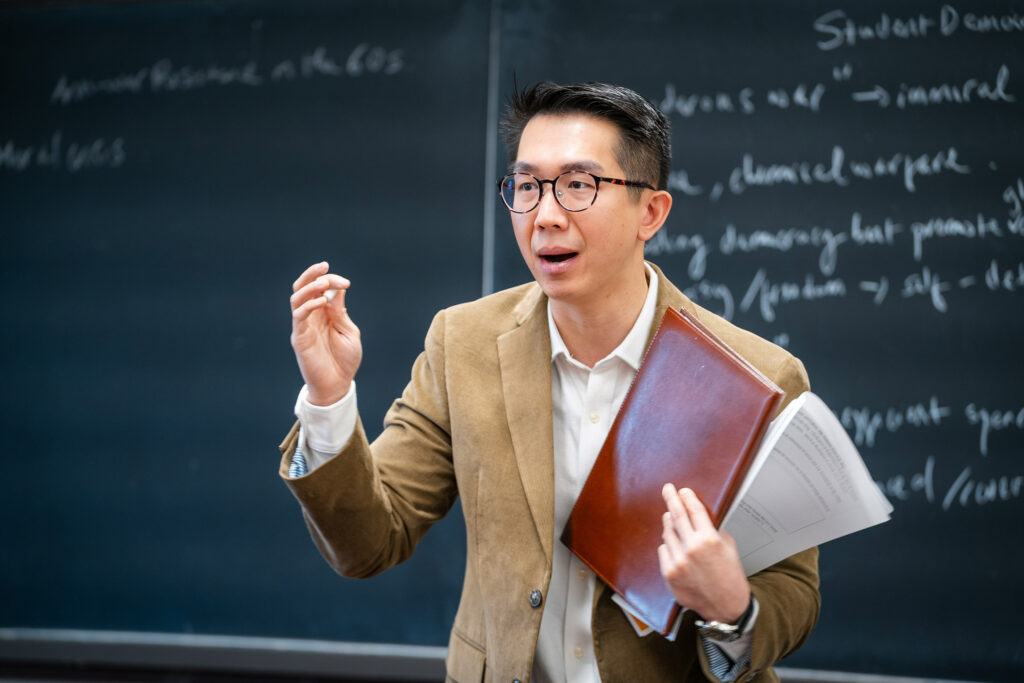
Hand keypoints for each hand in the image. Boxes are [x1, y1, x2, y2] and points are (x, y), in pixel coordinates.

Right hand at [289, 261, 361, 405]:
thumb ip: (341, 312)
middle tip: (324, 266)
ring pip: (297, 298)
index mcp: (324, 313)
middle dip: (312, 274)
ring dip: (309, 287)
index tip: (346, 283)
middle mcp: (311, 316)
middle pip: (303, 287)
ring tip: (323, 283)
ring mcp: (303, 326)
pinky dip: (308, 305)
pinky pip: (298, 316)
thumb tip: (338, 290)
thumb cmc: (345, 360)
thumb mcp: (349, 332)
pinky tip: (321, 302)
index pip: (321, 288)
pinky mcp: (299, 337)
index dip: (332, 280)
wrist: (338, 384)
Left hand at [658, 484, 749, 622]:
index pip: (694, 509)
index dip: (687, 497)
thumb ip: (714, 529)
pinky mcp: (669, 573)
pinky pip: (663, 549)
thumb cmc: (729, 577)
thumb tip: (700, 515)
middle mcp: (692, 549)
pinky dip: (669, 545)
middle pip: (676, 515)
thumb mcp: (729, 547)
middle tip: (667, 489)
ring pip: (667, 532)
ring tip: (673, 519)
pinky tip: (676, 546)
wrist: (725, 607)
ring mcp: (678, 561)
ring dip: (670, 523)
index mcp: (709, 540)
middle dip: (671, 499)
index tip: (683, 491)